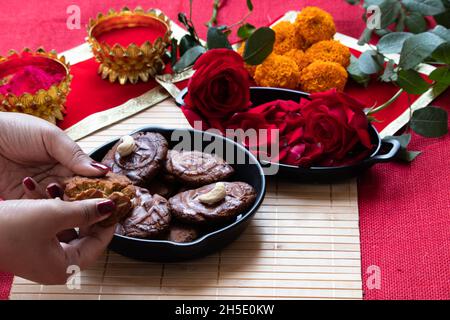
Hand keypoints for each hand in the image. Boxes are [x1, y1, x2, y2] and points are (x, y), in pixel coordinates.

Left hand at [0, 112, 108, 199]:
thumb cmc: (14, 129)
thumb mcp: (49, 136)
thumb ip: (75, 154)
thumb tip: (102, 170)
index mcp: (65, 159)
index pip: (88, 175)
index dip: (101, 183)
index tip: (115, 192)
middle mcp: (55, 175)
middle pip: (77, 192)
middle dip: (88, 198)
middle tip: (100, 206)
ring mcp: (39, 188)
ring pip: (60, 203)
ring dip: (66, 203)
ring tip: (70, 200)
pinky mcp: (22, 200)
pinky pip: (39, 208)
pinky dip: (46, 208)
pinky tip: (50, 202)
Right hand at [0, 198, 115, 283]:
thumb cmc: (8, 228)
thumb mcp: (54, 215)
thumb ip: (86, 212)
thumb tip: (110, 208)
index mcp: (64, 267)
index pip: (99, 244)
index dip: (108, 222)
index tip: (115, 203)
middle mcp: (54, 265)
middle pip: (83, 235)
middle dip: (84, 209)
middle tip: (93, 191)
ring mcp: (40, 254)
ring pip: (64, 226)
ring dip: (63, 204)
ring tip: (61, 185)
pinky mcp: (29, 242)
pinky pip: (47, 224)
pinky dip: (47, 207)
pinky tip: (39, 187)